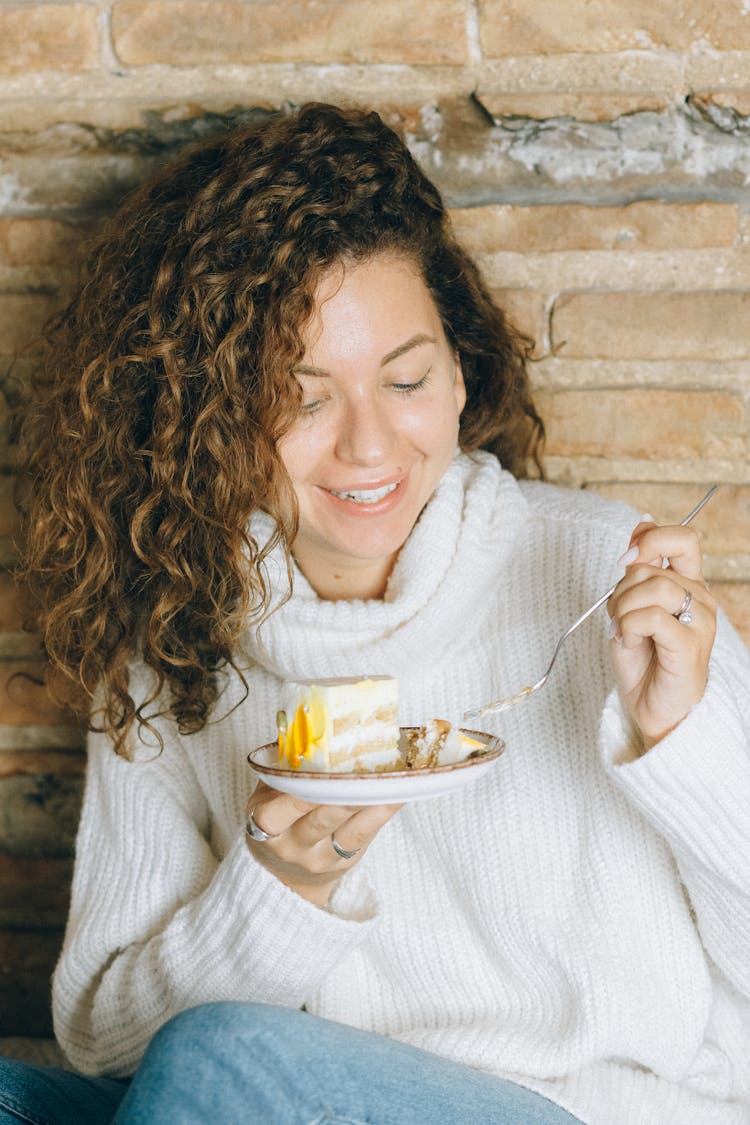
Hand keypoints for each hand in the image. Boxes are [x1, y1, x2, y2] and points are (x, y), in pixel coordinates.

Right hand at [244, 781, 402, 907]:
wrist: (283, 872)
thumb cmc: (278, 817)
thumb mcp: (267, 795)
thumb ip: (284, 769)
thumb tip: (309, 724)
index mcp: (264, 825)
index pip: (276, 814)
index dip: (298, 796)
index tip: (319, 774)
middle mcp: (291, 845)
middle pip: (319, 821)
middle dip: (343, 796)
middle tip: (364, 771)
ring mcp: (319, 857)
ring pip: (349, 831)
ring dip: (371, 803)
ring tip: (389, 781)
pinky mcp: (344, 861)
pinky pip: (365, 836)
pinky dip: (382, 813)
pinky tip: (397, 793)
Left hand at [607, 519, 716, 749]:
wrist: (653, 708)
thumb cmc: (644, 661)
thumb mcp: (632, 606)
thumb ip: (639, 570)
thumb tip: (641, 523)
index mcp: (688, 584)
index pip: (682, 537)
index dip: (649, 540)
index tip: (625, 561)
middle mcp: (700, 598)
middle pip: (651, 567)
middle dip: (620, 590)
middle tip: (617, 618)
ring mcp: (700, 621)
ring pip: (652, 587)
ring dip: (622, 609)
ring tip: (623, 632)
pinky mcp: (690, 644)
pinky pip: (652, 617)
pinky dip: (628, 628)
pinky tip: (629, 643)